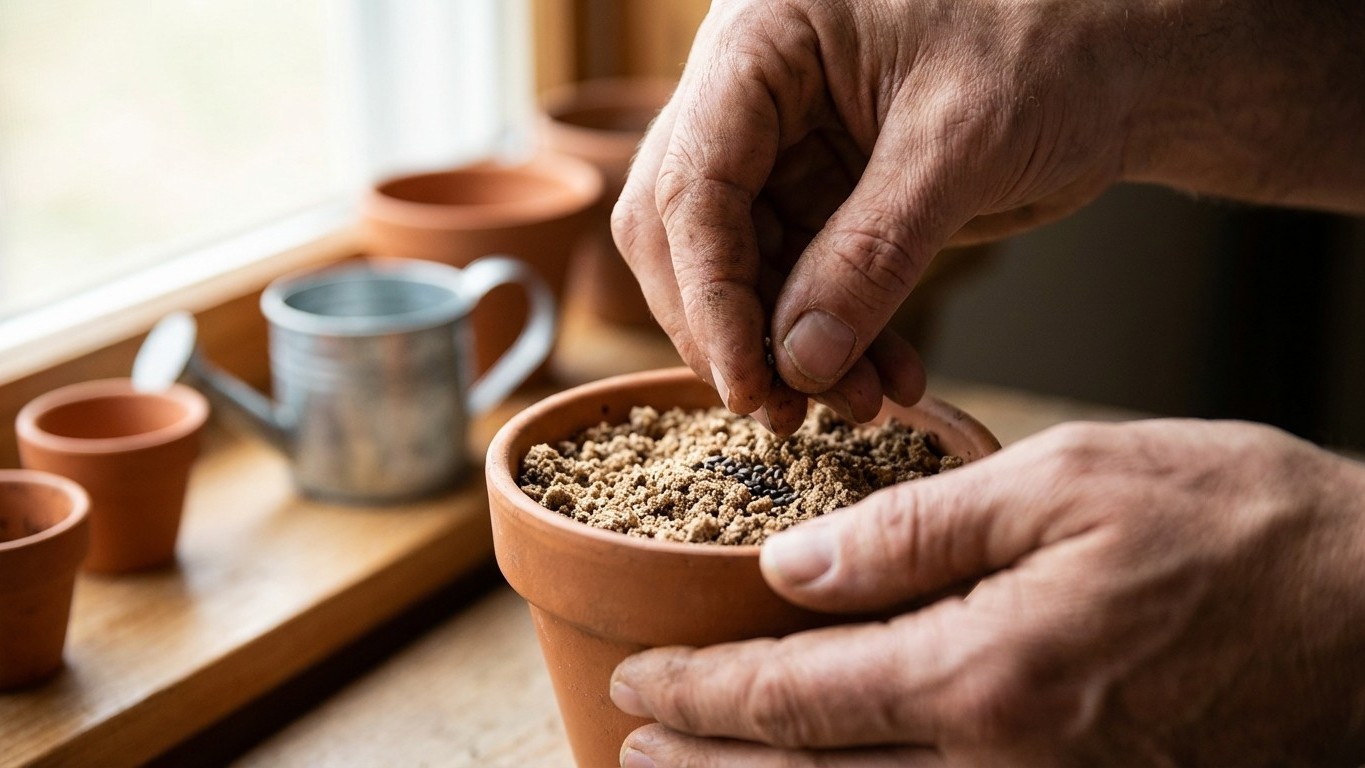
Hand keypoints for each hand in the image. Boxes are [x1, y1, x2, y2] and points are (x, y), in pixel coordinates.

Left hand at [610, 420, 1364, 765]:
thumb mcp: (1073, 482)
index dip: (708, 689)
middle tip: (632, 742)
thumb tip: (797, 562)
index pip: (798, 695)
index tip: (643, 678)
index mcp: (986, 674)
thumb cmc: (1242, 530)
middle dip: (711, 761)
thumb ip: (920, 528)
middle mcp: (1004, 766)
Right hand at [611, 0, 1145, 429]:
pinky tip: (885, 378)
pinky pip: (803, 284)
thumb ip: (873, 254)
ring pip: (744, 271)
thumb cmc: (1054, 45)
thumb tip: (800, 362)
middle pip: (686, 232)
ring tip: (857, 404)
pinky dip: (837, 339)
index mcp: (759, 42)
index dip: (710, 295)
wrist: (1122, 59)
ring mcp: (784, 148)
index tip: (748, 381)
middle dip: (733, 329)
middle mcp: (751, 94)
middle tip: (784, 408)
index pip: (691, 184)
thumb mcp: (962, 144)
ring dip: (791, 349)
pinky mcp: (825, 197)